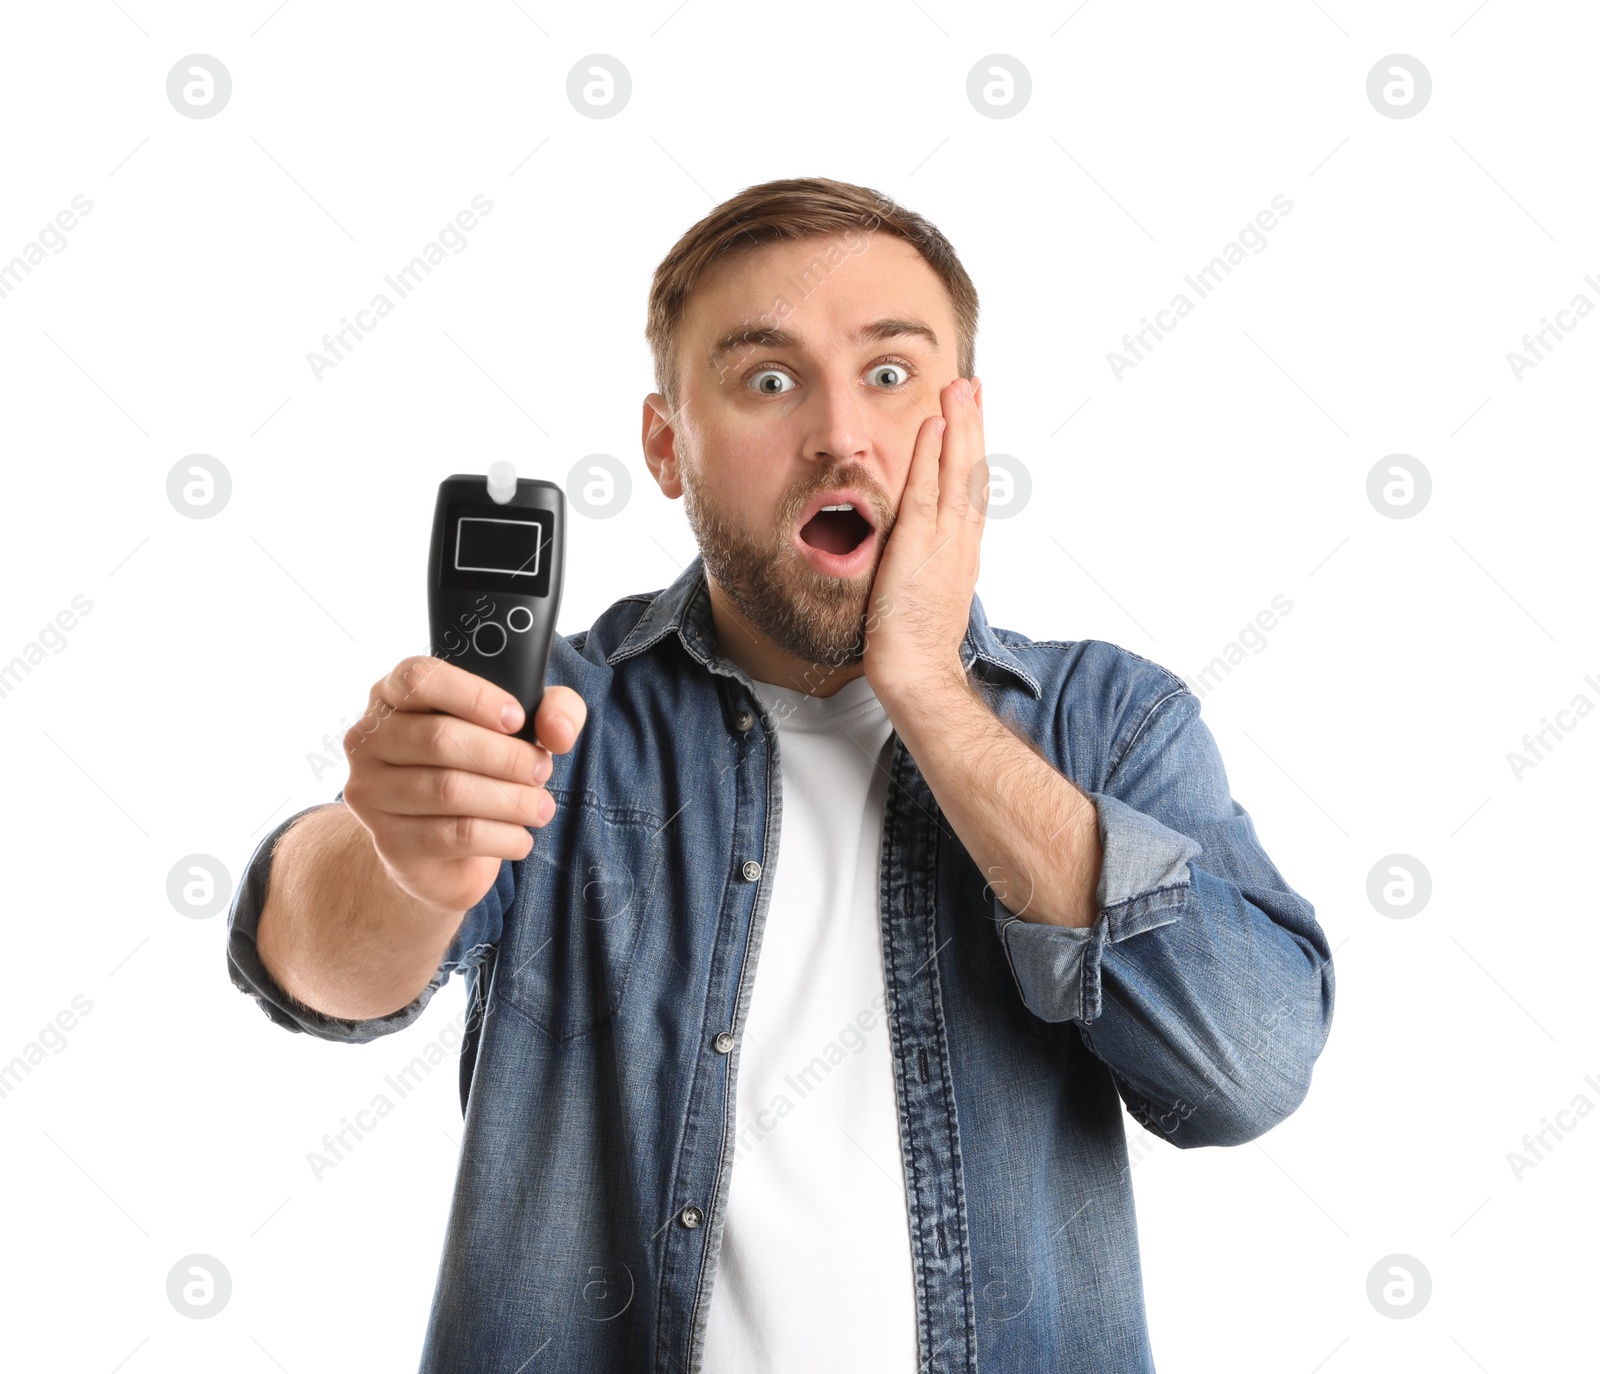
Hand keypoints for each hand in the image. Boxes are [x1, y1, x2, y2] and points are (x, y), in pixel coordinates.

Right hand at [340, 657, 587, 915]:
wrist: (439, 850)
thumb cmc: (479, 769)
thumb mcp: (520, 728)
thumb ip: (553, 709)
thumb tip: (558, 730)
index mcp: (394, 695)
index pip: (419, 679)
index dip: (474, 696)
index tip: (517, 718)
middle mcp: (370, 739)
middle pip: (439, 739)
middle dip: (506, 757)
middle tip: (541, 770)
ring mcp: (372, 792)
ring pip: (449, 790)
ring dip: (510, 800)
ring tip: (540, 807)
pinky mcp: (390, 841)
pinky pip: (455, 835)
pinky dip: (502, 836)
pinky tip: (521, 838)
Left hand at [863, 375, 986, 703]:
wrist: (918, 675)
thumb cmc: (915, 648)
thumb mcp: (926, 597)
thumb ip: (927, 569)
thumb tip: (916, 556)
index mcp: (962, 553)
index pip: (972, 491)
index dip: (973, 452)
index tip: (972, 418)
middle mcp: (961, 542)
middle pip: (974, 473)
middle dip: (974, 426)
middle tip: (973, 386)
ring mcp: (945, 543)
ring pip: (959, 474)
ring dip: (960, 427)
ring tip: (960, 388)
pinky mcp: (920, 547)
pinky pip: (927, 492)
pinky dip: (933, 457)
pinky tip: (934, 427)